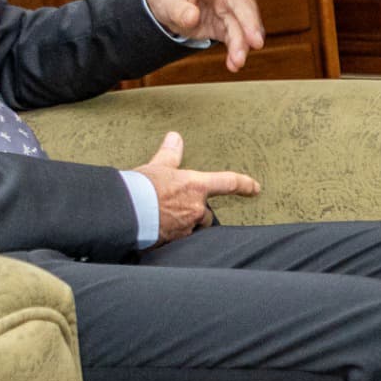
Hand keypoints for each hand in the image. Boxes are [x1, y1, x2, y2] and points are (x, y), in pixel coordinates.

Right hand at [134, 131, 259, 241]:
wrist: (125, 211)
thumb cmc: (140, 187)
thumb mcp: (157, 166)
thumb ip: (170, 154)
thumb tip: (175, 138)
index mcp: (196, 187)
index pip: (228, 183)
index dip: (244, 185)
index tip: (255, 188)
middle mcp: (196, 209)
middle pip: (207, 214)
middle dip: (197, 213)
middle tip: (177, 206)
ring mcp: (186, 227)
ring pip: (193, 228)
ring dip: (184, 224)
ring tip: (163, 218)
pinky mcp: (174, 242)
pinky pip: (178, 239)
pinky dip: (170, 234)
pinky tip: (157, 229)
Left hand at [145, 0, 266, 72]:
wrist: (170, 9)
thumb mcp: (166, 0)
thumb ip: (178, 8)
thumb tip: (192, 17)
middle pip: (242, 4)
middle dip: (250, 23)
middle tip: (255, 41)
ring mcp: (229, 10)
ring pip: (243, 25)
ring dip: (243, 43)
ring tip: (238, 61)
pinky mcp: (227, 27)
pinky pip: (236, 39)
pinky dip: (236, 52)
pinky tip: (233, 65)